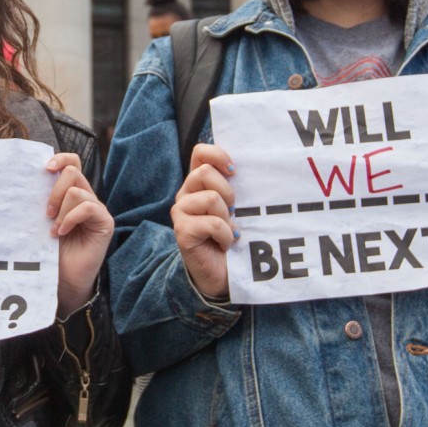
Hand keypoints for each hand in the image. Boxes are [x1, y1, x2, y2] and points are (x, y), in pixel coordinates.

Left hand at [44, 151, 114, 317]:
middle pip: (72, 171)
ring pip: (76, 191)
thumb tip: (23, 180)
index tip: (44, 169)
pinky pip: (88, 207)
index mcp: (71, 193)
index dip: (60, 158)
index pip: (71, 163)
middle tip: (46, 213)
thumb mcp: (41, 221)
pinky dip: (70, 218)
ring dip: (60, 210)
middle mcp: (85, 197)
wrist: (63, 279)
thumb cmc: (50, 251)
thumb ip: (40, 201)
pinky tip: (62, 233)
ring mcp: (96, 209)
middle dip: (54, 190)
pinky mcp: (105, 222)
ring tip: (54, 230)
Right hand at [172, 143, 236, 301]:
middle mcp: (186, 195)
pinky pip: (211, 223)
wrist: (222, 273)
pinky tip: (225, 243)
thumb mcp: (236, 206)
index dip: (216, 154)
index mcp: (198, 184)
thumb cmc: (231, 236)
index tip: (233, 171)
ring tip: (228, 230)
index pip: (200, 153)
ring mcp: (181, 213)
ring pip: (210, 198)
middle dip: (227, 192)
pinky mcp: (182, 231)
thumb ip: (234, 186)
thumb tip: (247, 168)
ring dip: (226, 217)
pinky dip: (225, 234)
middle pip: (204, 173)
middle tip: (232, 212)